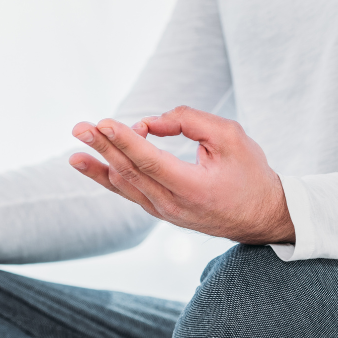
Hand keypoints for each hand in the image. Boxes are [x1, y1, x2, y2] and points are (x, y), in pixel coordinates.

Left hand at [68, 105, 294, 244]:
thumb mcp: (231, 138)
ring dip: (99, 163)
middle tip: (80, 127)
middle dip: (104, 147)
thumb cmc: (250, 173)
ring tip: (75, 146)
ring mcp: (164, 212)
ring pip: (124, 185)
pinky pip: (128, 192)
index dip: (125, 141)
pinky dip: (107, 177)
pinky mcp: (160, 210)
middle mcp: (173, 206)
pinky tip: (87, 163)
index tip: (103, 123)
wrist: (262, 217)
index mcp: (194, 188)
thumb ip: (191, 122)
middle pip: (130, 172)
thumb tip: (150, 121)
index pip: (150, 162)